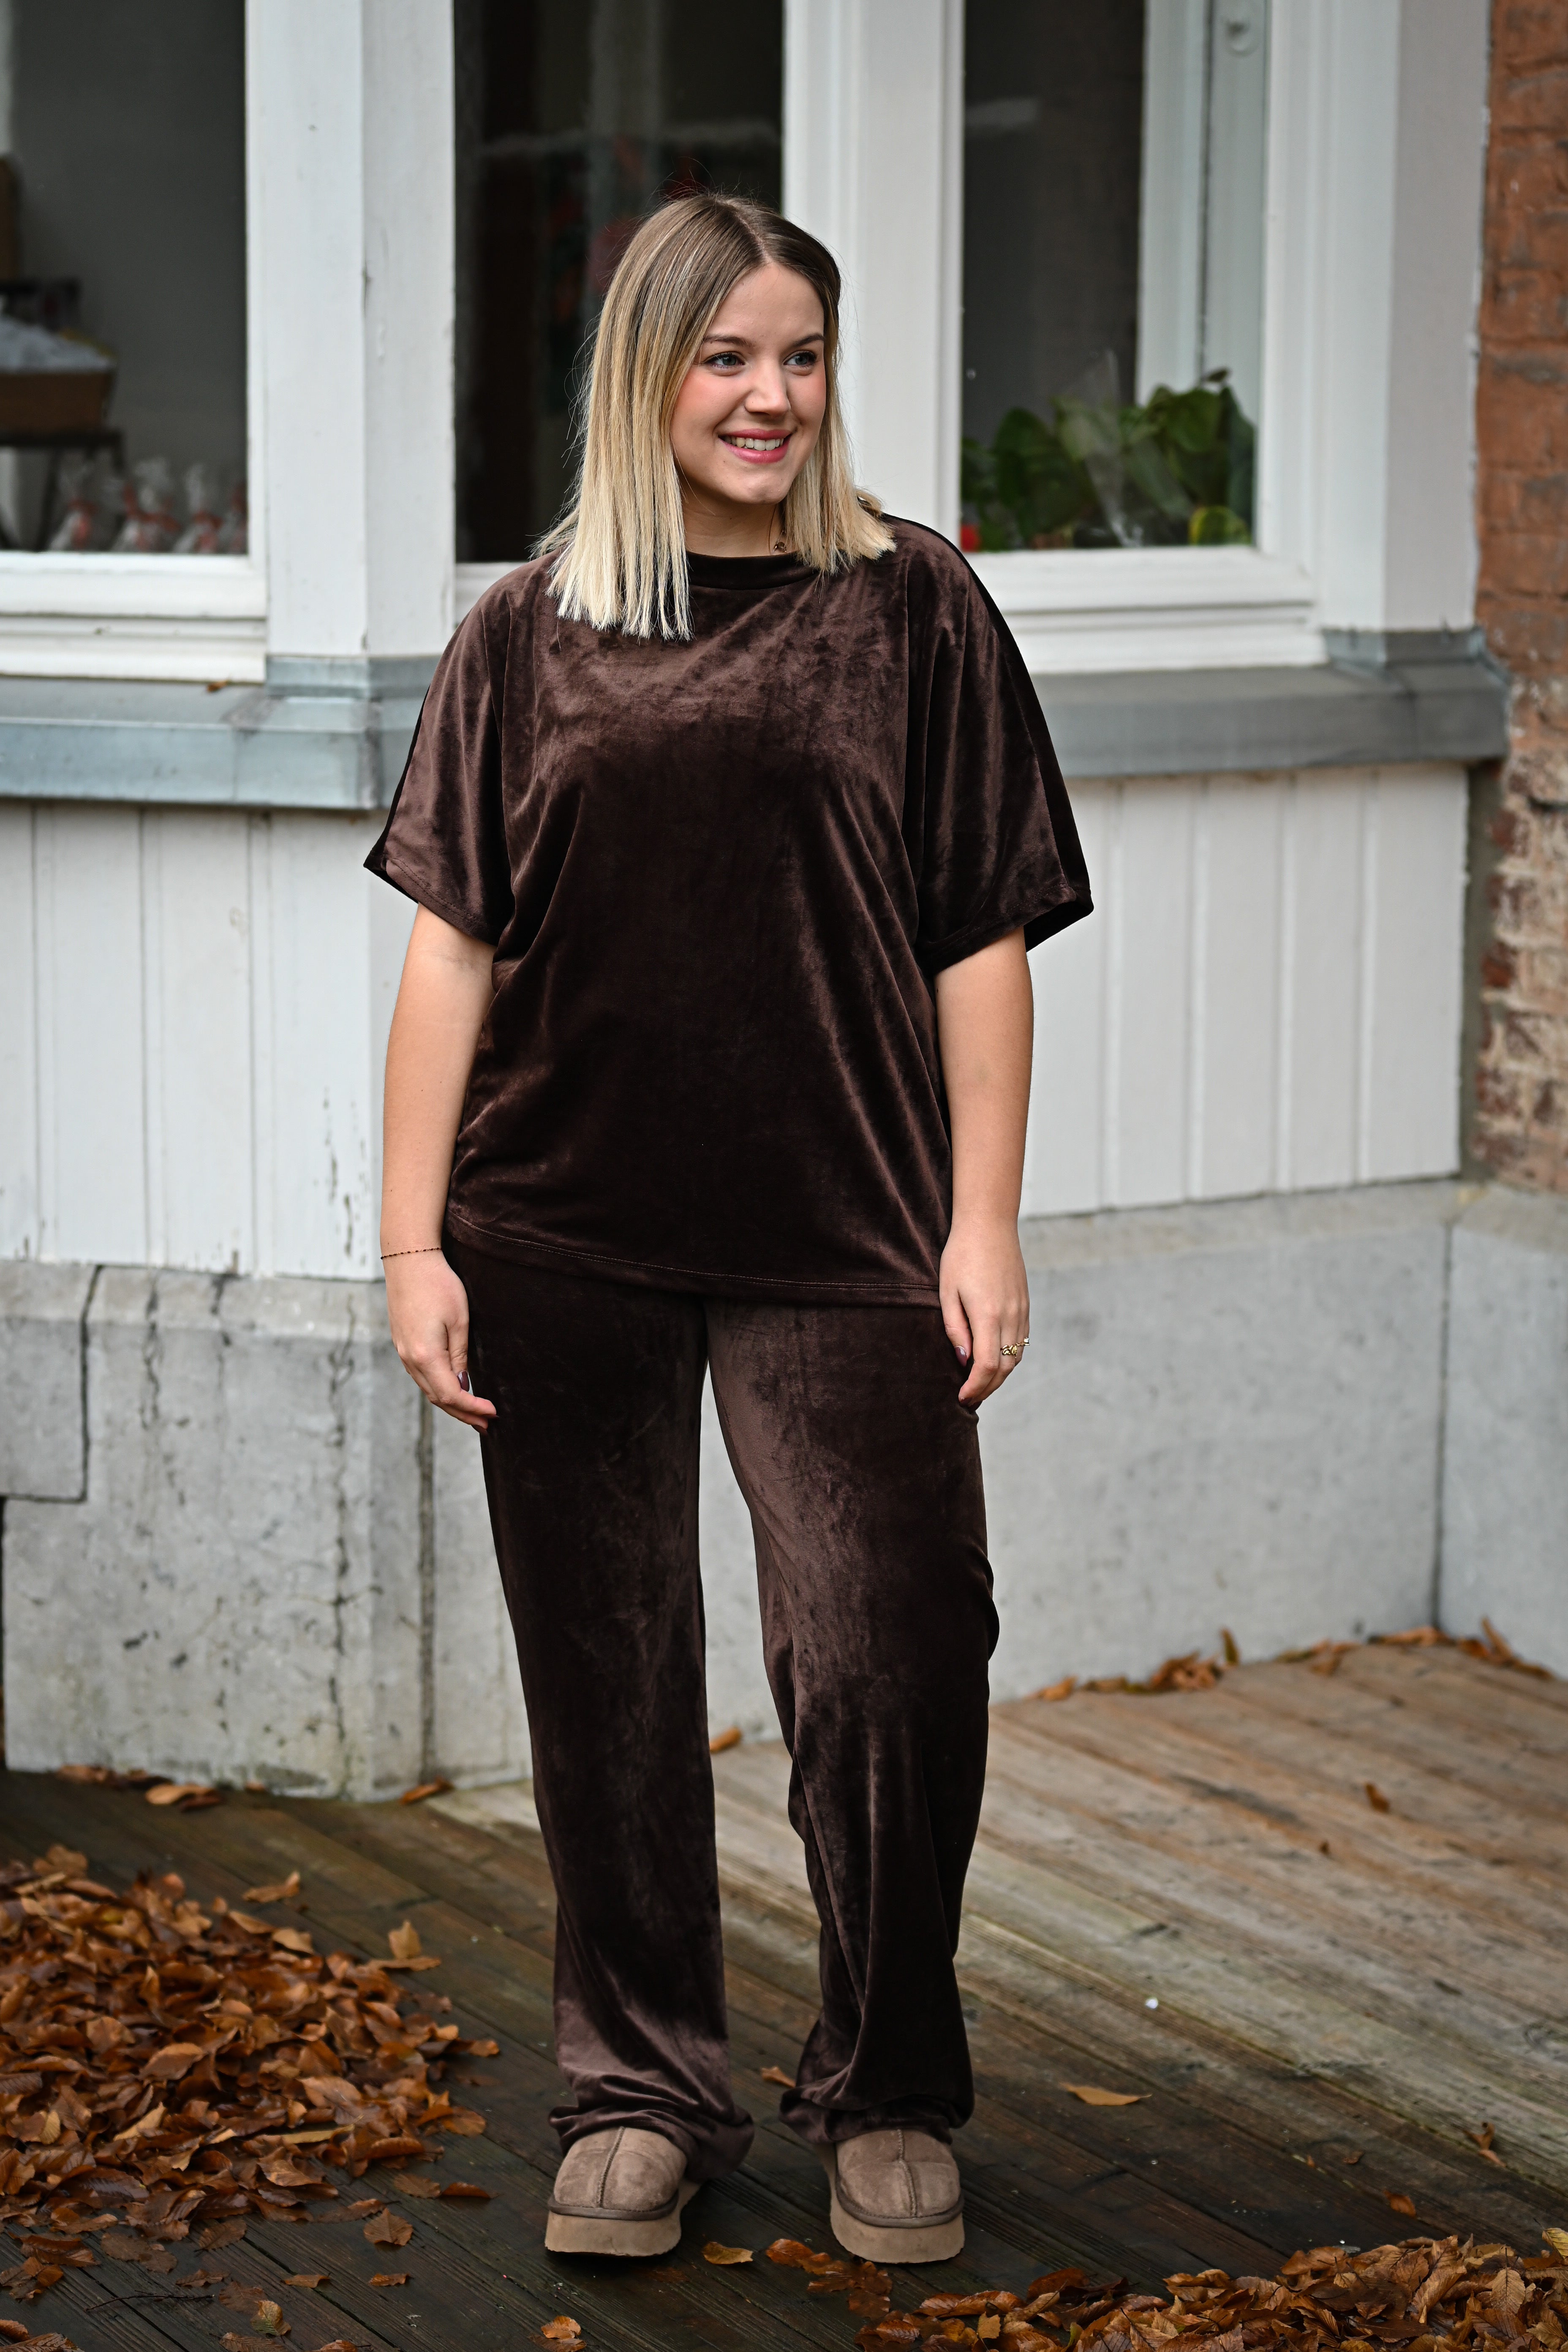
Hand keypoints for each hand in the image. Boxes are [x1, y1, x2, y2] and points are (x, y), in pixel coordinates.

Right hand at [384, 1252, 496, 1430]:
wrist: (409, 1260)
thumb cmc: (439, 1285)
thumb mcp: (459, 1322)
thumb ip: (460, 1358)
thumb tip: (462, 1387)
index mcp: (425, 1356)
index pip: (451, 1395)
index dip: (473, 1408)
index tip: (493, 1413)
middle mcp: (410, 1359)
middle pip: (437, 1398)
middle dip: (463, 1414)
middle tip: (486, 1424)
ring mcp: (403, 1352)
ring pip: (428, 1388)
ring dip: (450, 1404)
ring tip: (472, 1413)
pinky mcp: (402, 1343)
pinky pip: (421, 1376)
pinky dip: (438, 1388)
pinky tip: (452, 1389)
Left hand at [939, 1214, 1029, 1404]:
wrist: (989, 1224)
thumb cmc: (961, 1255)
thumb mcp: (947, 1291)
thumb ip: (955, 1329)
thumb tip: (963, 1360)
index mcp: (988, 1315)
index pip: (986, 1367)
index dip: (975, 1387)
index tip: (962, 1397)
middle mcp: (1010, 1316)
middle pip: (1004, 1368)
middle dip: (987, 1388)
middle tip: (969, 1398)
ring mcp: (1021, 1310)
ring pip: (1016, 1357)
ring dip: (1000, 1376)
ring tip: (980, 1384)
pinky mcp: (1025, 1304)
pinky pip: (1022, 1340)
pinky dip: (1010, 1358)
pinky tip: (995, 1360)